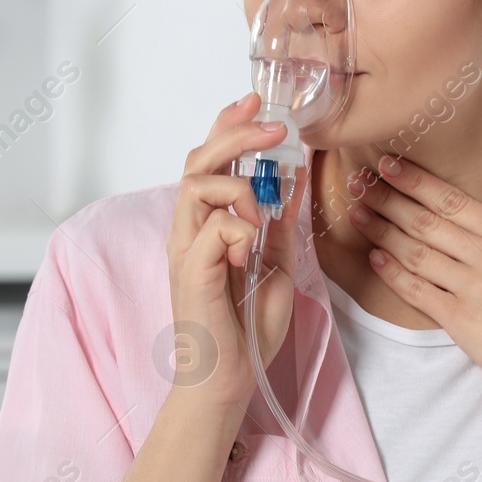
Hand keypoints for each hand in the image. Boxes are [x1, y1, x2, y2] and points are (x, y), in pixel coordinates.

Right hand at [166, 92, 308, 410]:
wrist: (229, 380)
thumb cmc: (247, 328)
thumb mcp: (276, 264)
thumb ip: (280, 223)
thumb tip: (294, 176)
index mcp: (208, 226)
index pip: (210, 161)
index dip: (228, 126)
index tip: (255, 102)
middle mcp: (190, 231)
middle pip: (199, 160)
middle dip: (236, 134)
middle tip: (273, 127)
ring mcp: (187, 251)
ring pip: (197, 185)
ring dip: (238, 186)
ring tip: (261, 213)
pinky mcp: (192, 273)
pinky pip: (212, 229)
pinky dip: (239, 230)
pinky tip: (249, 252)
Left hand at [346, 154, 481, 417]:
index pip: (453, 200)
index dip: (416, 181)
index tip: (390, 165)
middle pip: (426, 220)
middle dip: (388, 198)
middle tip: (359, 183)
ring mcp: (473, 287)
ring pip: (416, 251)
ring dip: (382, 231)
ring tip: (358, 215)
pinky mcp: (461, 320)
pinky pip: (417, 291)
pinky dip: (393, 273)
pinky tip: (375, 259)